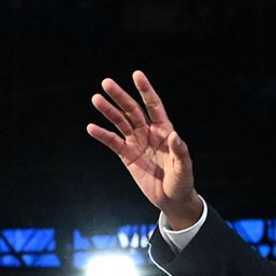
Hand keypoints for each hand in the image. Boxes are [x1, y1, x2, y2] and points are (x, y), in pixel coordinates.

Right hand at [86, 70, 203, 228]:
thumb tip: (174, 136)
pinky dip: (102, 135)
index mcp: (164, 131)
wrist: (171, 200)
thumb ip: (180, 152)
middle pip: (132, 110)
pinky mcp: (127, 155)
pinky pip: (113, 142)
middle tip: (106, 82)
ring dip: (108, 111)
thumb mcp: (184, 168)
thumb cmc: (182, 182)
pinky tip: (91, 127)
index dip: (146, 90)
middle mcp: (149, 132)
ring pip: (120, 122)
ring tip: (96, 98)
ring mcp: (136, 143)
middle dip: (120, 97)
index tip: (137, 75)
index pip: (154, 106)